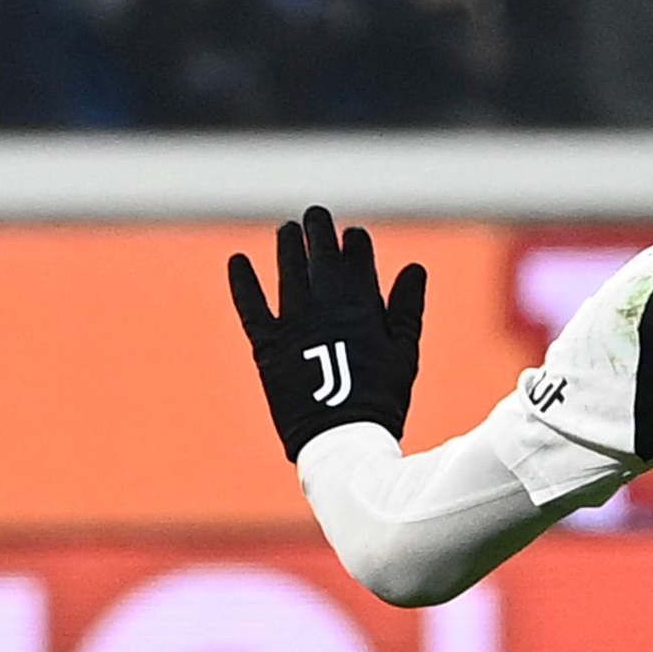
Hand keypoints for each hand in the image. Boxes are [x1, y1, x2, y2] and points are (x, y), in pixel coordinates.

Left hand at [228, 205, 427, 460]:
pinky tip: (237, 262)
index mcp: (363, 304)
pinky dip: (243, 282)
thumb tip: (415, 269)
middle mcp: (326, 304)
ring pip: (288, 269)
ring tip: (287, 231)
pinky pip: (251, 305)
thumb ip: (407, 308)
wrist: (342, 436)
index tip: (352, 237)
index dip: (355, 242)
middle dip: (320, 229)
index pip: (358, 256)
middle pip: (321, 254)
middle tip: (315, 215)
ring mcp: (295, 321)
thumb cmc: (381, 398)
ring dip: (287, 245)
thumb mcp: (405, 351)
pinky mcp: (268, 343)